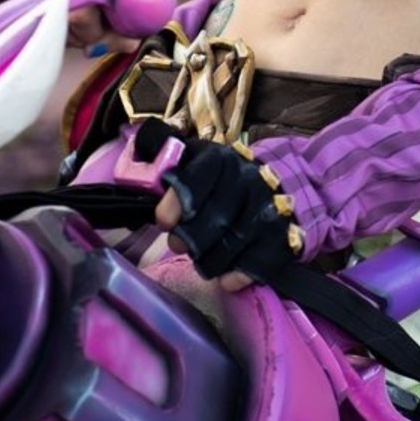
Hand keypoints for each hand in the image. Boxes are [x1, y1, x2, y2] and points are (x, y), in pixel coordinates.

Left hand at [145, 127, 303, 284]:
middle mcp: (247, 179)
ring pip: (230, 248)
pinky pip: (254, 265)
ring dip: (208, 261)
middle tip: (180, 245)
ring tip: (201, 259)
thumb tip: (139, 143)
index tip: (164, 221)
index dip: (176, 203)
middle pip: (212, 221)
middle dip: (189, 240)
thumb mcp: (190, 155)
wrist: (270, 187)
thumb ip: (161, 148)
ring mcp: (267, 209)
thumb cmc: (216, 178)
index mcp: (219, 159)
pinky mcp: (280, 236)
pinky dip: (235, 275)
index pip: (195, 181)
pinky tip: (225, 277)